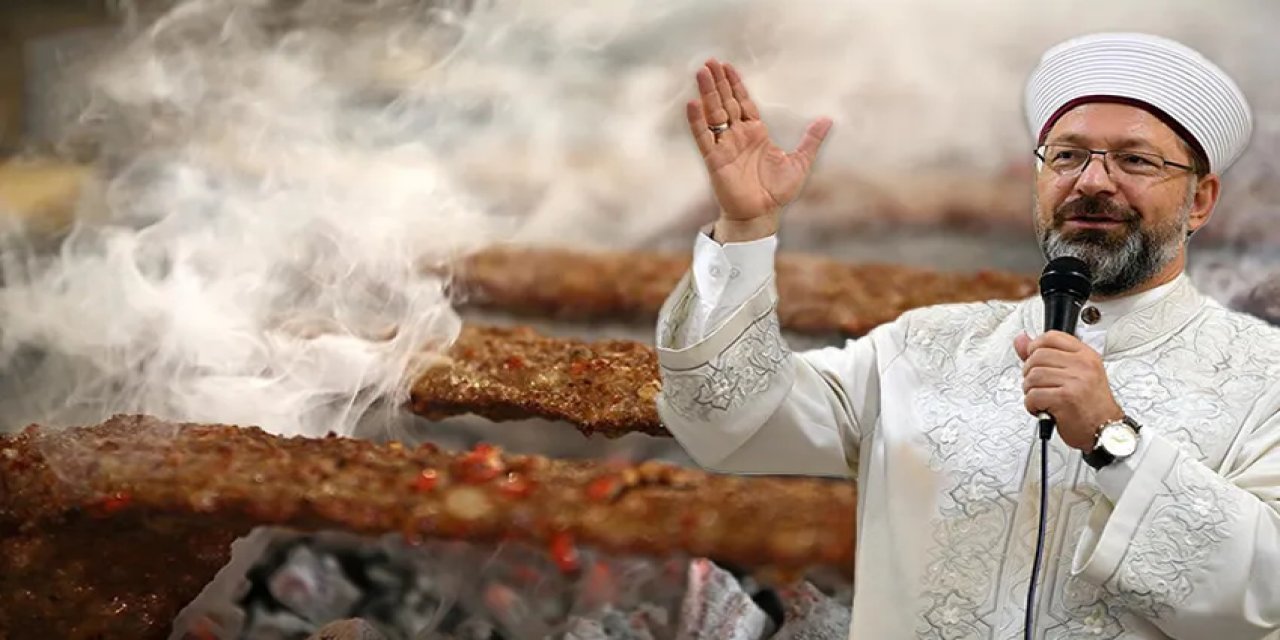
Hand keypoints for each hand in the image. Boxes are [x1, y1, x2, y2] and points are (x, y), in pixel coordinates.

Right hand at [685, 59, 832, 241]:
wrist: (763, 216)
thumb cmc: (777, 192)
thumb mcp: (800, 162)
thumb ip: (811, 140)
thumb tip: (828, 120)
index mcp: (756, 133)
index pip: (743, 102)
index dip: (735, 84)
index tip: (727, 66)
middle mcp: (738, 136)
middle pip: (726, 102)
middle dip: (718, 83)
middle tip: (710, 62)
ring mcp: (725, 147)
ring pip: (713, 114)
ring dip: (708, 94)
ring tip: (701, 73)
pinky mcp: (715, 160)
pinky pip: (703, 138)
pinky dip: (697, 122)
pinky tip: (693, 104)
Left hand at [1014, 331, 1123, 451]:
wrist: (1105, 430)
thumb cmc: (1091, 405)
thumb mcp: (1074, 373)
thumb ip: (1045, 354)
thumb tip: (1021, 339)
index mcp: (1085, 355)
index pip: (1051, 337)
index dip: (1035, 348)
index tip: (1035, 361)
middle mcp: (1082, 365)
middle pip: (1037, 356)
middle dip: (1030, 374)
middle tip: (1040, 386)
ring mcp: (1075, 381)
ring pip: (1032, 376)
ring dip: (1031, 391)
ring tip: (1043, 399)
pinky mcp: (1065, 398)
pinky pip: (1033, 395)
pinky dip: (1032, 406)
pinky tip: (1043, 409)